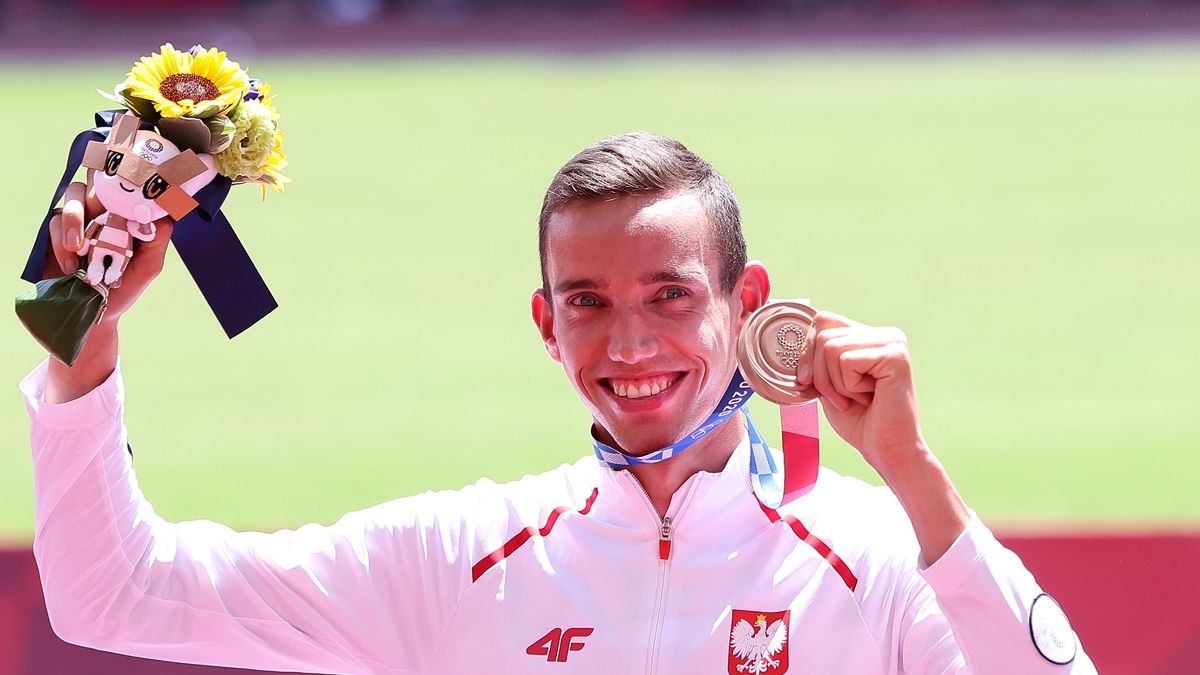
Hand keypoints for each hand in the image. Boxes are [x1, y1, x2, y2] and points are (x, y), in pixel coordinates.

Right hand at [42, 175, 172, 401]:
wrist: (94, 314)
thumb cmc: (124, 286)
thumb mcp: (150, 265)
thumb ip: (157, 239)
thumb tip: (164, 214)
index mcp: (126, 212)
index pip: (127, 180)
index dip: (130, 163)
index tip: (138, 157)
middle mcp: (103, 209)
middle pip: (97, 175)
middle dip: (99, 176)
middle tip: (104, 194)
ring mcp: (79, 218)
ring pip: (72, 194)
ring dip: (76, 217)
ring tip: (81, 247)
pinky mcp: (56, 232)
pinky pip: (56, 223)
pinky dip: (64, 242)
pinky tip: (73, 264)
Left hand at [797, 311, 923, 474]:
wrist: (887, 451)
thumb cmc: (859, 422)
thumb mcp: (828, 384)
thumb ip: (817, 358)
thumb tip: (791, 339)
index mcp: (870, 336)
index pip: (823, 321)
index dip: (807, 352)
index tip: (810, 382)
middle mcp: (885, 334)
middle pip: (822, 334)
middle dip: (820, 374)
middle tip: (843, 399)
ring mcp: (893, 342)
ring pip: (830, 347)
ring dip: (834, 383)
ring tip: (857, 399)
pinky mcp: (895, 356)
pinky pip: (846, 361)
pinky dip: (848, 387)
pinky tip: (869, 398)